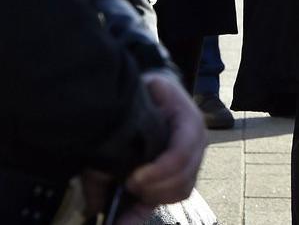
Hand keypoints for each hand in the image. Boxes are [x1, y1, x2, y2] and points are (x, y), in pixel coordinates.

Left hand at [123, 74, 204, 213]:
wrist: (160, 91)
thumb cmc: (148, 93)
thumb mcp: (137, 98)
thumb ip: (119, 127)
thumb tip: (101, 164)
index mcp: (188, 120)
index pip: (181, 152)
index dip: (159, 171)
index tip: (132, 179)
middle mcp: (198, 142)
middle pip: (184, 178)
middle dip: (154, 188)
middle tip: (126, 185)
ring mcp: (195, 158)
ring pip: (183, 190)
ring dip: (155, 197)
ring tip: (130, 191)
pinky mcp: (186, 171)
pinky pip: (178, 194)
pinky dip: (156, 202)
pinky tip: (134, 207)